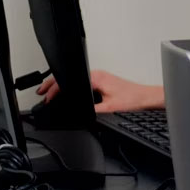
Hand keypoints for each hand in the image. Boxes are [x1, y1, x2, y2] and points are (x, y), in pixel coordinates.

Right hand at [35, 69, 165, 111]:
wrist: (147, 99)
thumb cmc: (134, 99)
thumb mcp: (110, 108)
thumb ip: (92, 111)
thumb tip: (78, 114)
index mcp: (96, 77)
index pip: (69, 80)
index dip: (55, 89)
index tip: (47, 96)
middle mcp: (97, 75)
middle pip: (69, 77)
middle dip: (53, 85)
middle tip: (41, 92)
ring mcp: (99, 78)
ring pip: (75, 80)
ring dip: (62, 86)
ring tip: (50, 93)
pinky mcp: (102, 83)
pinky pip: (82, 83)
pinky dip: (72, 88)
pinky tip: (68, 94)